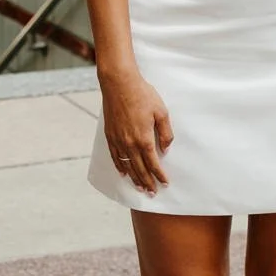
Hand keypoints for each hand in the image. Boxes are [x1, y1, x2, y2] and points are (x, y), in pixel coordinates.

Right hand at [98, 65, 172, 193]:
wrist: (119, 84)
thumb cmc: (143, 95)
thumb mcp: (161, 111)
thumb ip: (165, 133)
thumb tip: (166, 149)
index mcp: (144, 138)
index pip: (153, 163)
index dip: (159, 175)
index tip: (165, 183)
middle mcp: (130, 143)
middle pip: (140, 169)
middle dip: (147, 182)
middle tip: (153, 192)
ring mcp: (118, 140)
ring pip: (127, 166)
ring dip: (135, 178)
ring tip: (140, 188)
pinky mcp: (110, 135)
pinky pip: (115, 157)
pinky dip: (120, 167)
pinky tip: (124, 173)